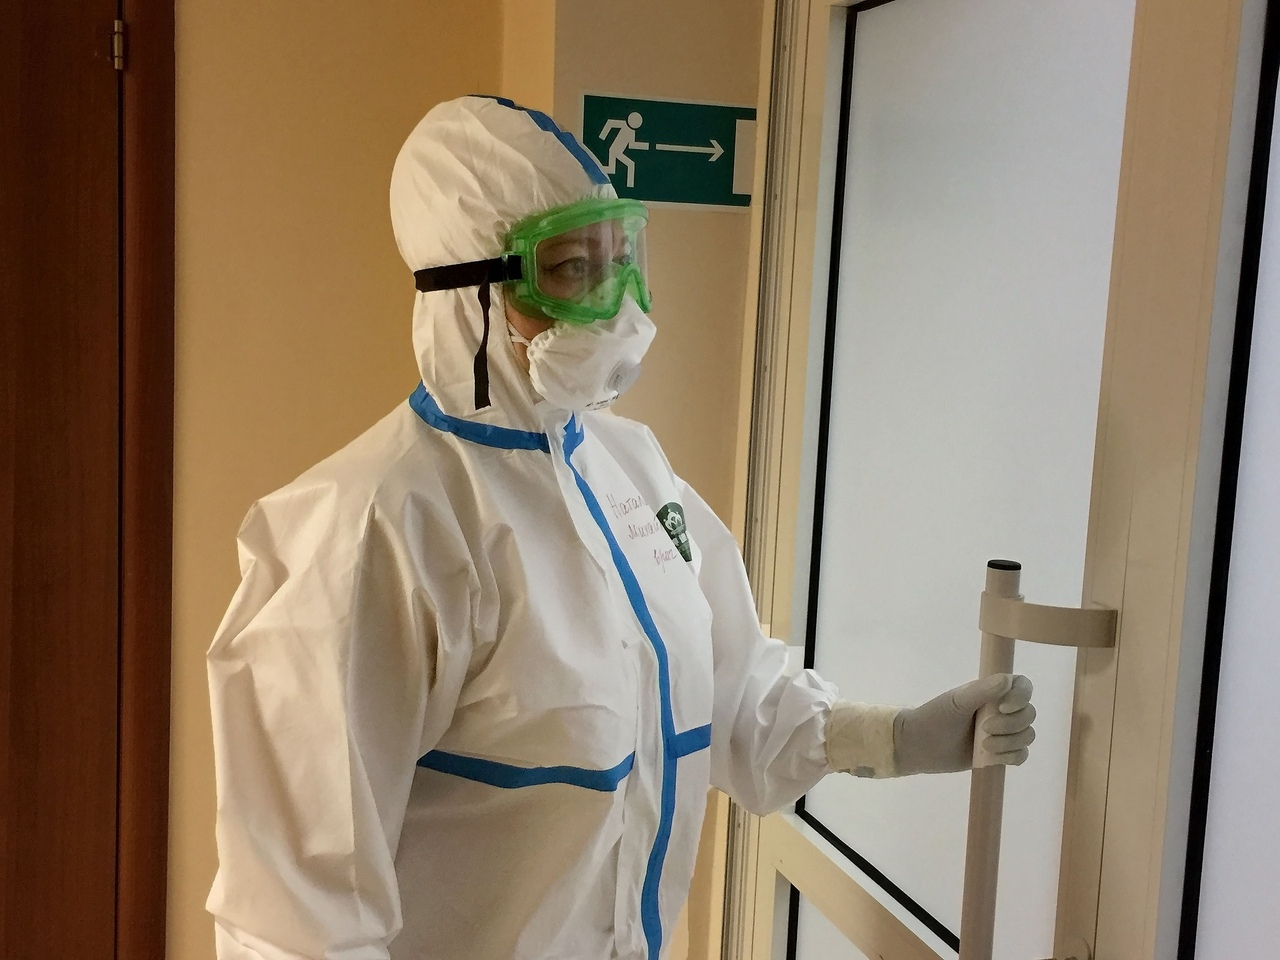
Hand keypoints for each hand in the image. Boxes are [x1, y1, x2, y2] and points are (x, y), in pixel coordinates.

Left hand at [892, 674, 1034, 775]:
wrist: (919, 746)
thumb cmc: (934, 717)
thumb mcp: (957, 702)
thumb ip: (982, 691)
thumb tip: (1007, 680)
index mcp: (992, 691)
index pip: (1023, 687)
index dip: (1021, 697)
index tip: (1004, 707)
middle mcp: (1001, 710)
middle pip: (1028, 714)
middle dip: (1010, 725)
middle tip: (984, 729)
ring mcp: (1003, 732)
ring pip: (1026, 735)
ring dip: (1009, 742)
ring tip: (984, 746)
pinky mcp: (1000, 753)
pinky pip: (1021, 755)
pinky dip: (1012, 756)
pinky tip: (993, 757)